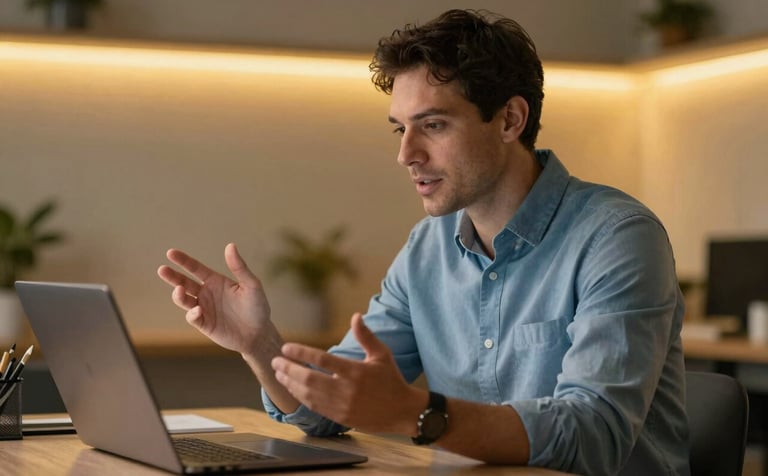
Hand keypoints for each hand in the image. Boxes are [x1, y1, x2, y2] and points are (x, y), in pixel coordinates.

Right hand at [157, 243, 270, 353]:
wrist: (259, 333)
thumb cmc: (257, 307)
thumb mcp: (251, 285)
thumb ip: (239, 267)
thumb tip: (230, 245)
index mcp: (216, 281)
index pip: (195, 268)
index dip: (183, 261)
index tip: (170, 253)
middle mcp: (206, 293)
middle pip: (183, 282)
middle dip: (172, 276)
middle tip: (162, 269)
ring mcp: (204, 309)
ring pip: (183, 300)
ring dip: (178, 295)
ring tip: (179, 290)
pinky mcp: (204, 324)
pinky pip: (192, 317)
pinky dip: (192, 313)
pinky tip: (198, 310)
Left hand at [271, 313, 425, 434]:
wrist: (402, 411)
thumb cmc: (391, 379)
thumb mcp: (382, 354)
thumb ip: (366, 336)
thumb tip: (355, 316)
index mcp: (356, 371)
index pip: (322, 360)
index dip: (302, 353)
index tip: (286, 347)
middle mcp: (347, 389)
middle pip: (309, 379)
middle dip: (289, 369)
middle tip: (276, 361)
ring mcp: (342, 405)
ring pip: (309, 395)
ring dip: (291, 383)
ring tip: (279, 374)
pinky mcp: (340, 417)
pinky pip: (315, 407)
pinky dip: (300, 397)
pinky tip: (293, 388)